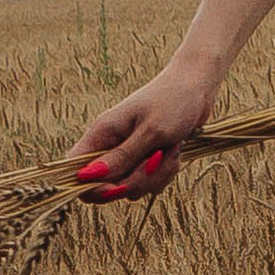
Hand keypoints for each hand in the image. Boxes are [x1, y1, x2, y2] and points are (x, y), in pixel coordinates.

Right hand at [73, 56, 220, 199]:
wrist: (198, 86)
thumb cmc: (174, 101)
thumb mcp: (150, 131)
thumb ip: (121, 157)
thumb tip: (85, 178)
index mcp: (102, 133)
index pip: (76, 172)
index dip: (92, 188)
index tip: (120, 186)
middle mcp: (111, 146)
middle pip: (108, 186)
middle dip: (136, 181)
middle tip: (156, 159)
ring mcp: (130, 154)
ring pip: (133, 187)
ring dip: (156, 175)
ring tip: (169, 149)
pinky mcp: (147, 160)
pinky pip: (150, 183)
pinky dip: (166, 172)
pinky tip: (175, 151)